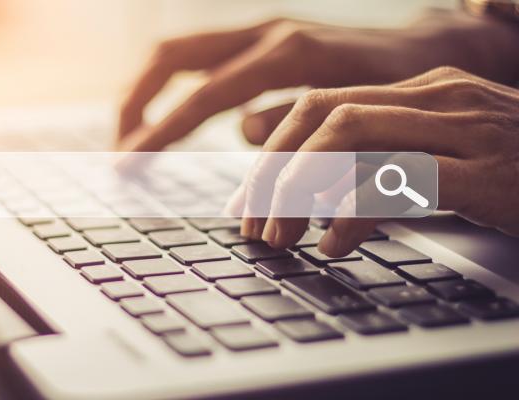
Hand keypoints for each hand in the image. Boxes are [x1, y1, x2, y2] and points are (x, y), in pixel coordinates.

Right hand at [116, 9, 518, 151]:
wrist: (436, 44)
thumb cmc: (405, 85)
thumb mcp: (359, 113)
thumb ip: (298, 123)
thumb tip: (242, 132)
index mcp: (287, 54)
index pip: (204, 94)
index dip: (162, 130)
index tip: (128, 161)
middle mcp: (265, 32)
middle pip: (172, 55)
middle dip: (135, 100)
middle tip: (118, 145)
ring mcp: (262, 30)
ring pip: (181, 52)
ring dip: (147, 91)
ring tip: (131, 135)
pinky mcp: (263, 39)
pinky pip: (202, 59)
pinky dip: (175, 89)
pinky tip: (170, 119)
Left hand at [228, 66, 518, 256]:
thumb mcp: (443, 162)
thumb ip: (383, 164)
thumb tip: (314, 193)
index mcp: (421, 90)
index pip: (319, 104)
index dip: (273, 151)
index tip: (251, 198)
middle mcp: (437, 97)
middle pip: (322, 116)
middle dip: (274, 172)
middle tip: (255, 223)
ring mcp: (464, 129)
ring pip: (350, 136)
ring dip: (301, 190)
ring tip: (282, 235)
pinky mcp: (486, 171)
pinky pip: (398, 179)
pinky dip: (352, 212)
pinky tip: (335, 245)